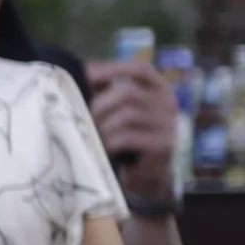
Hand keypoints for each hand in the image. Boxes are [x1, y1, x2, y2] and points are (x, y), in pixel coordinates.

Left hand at [87, 60, 179, 206]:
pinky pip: (129, 137)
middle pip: (128, 92)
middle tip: (80, 117)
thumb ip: (103, 90)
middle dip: (98, 104)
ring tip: (89, 134)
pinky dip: (110, 141)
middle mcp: (169, 103)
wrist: (144, 176)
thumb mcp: (116, 111)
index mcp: (160, 90)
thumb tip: (74, 72)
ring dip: (102, 125)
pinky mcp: (163, 145)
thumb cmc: (126, 139)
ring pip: (127, 114)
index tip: (88, 74)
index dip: (116, 68)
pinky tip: (102, 147)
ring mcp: (169, 125)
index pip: (142, 70)